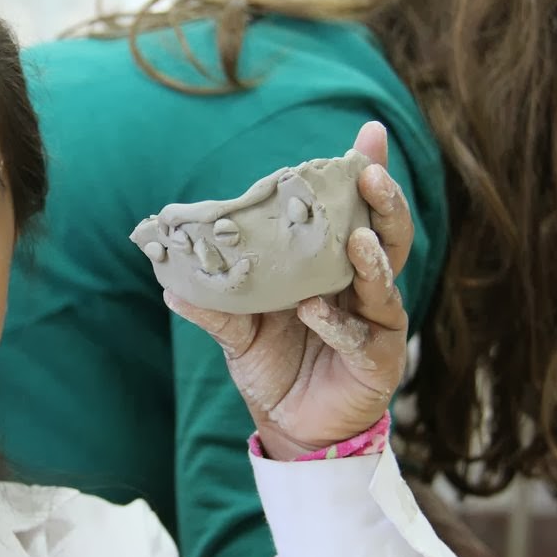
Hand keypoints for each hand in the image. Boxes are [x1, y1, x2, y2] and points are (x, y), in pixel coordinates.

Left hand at [164, 122, 411, 459]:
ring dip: (373, 257)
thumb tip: (168, 282)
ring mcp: (375, 323)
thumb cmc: (273, 363)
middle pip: (387, 235)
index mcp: (333, 267)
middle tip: (369, 173)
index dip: (365, 172)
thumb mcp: (238, 330)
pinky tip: (315, 309)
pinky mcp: (377, 362)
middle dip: (384, 202)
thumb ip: (215, 306)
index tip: (368, 132)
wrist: (289, 424)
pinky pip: (361, 337)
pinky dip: (338, 322)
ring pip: (387, 281)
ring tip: (357, 235)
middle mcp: (362, 287)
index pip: (355, 211)